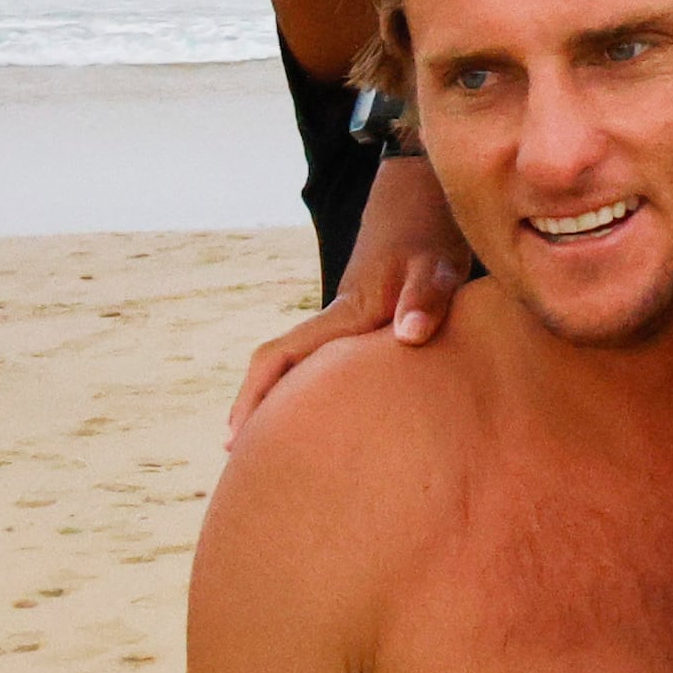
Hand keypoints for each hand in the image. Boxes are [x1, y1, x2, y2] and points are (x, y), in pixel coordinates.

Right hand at [230, 158, 471, 440]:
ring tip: (288, 462)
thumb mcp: (435, 266)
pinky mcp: (365, 328)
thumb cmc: (429, 238)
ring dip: (291, 408)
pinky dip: (323, 396)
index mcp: (340, 316)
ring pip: (304, 372)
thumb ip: (426, 298)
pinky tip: (337, 424)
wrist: (421, 201)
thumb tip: (411, 335)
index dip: (253, 397)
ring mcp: (346, 326)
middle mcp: (333, 325)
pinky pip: (332, 369)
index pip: (278, 358)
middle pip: (280, 373)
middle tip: (252, 471)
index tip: (236, 439)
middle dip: (261, 416)